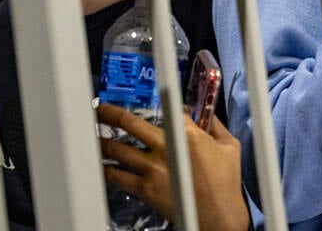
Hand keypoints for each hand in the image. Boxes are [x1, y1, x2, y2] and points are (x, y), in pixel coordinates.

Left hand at [97, 103, 248, 230]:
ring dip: (101, 141)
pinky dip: (105, 171)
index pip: (170, 111)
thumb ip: (216, 126)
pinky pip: (116, 177)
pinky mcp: (144, 188)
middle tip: (99, 109)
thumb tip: (205, 116)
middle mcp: (165, 147)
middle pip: (130, 123)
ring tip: (91, 136)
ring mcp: (152, 168)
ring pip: (117, 149)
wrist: (217, 215)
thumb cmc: (226, 183)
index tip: (162, 105)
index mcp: (188, 134)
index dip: (166, 107)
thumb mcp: (230, 146)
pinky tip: (99, 166)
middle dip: (110, 113)